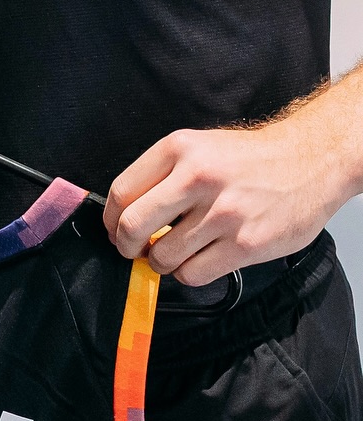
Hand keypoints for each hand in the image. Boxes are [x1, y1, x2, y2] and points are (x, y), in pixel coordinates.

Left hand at [104, 112, 341, 284]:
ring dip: (160, 262)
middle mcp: (198, 178)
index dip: (109, 219)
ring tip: (174, 253)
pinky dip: (187, 273)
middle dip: (125, 246)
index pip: (121, 192)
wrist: (310, 161)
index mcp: (179, 149)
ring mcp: (223, 213)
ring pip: (162, 256)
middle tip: (133, 250)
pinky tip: (198, 260)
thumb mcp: (199, 147)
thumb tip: (123, 213)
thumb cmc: (249, 159)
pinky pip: (193, 274)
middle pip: (132, 225)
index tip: (113, 229)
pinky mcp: (245, 244)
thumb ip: (161, 175)